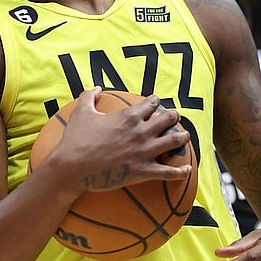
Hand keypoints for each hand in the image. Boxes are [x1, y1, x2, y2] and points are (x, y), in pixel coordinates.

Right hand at [52, 87, 192, 193]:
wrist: (72, 167)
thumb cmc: (76, 140)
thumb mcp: (81, 112)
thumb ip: (90, 96)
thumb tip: (98, 88)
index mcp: (129, 116)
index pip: (151, 104)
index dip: (155, 102)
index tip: (156, 103)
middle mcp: (141, 132)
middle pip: (168, 119)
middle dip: (173, 117)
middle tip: (174, 118)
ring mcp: (144, 152)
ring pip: (174, 142)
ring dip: (182, 138)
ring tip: (185, 136)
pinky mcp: (143, 172)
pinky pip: (169, 172)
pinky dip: (181, 171)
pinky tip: (188, 169)